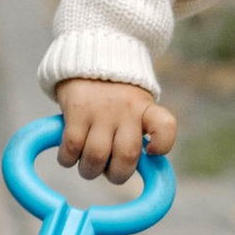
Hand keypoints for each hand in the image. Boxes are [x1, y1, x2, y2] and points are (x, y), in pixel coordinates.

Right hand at [51, 79, 177, 186]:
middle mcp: (126, 109)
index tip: (151, 152)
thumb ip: (138, 134)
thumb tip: (129, 170)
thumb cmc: (116, 98)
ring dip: (89, 170)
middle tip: (109, 172)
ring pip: (96, 156)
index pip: (165, 126)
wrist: (90, 60)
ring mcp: (101, 110)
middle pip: (127, 155)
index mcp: (146, 109)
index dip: (162, 144)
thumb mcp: (137, 108)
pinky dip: (68, 159)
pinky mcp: (76, 110)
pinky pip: (71, 147)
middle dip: (117, 175)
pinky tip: (69, 156)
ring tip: (87, 166)